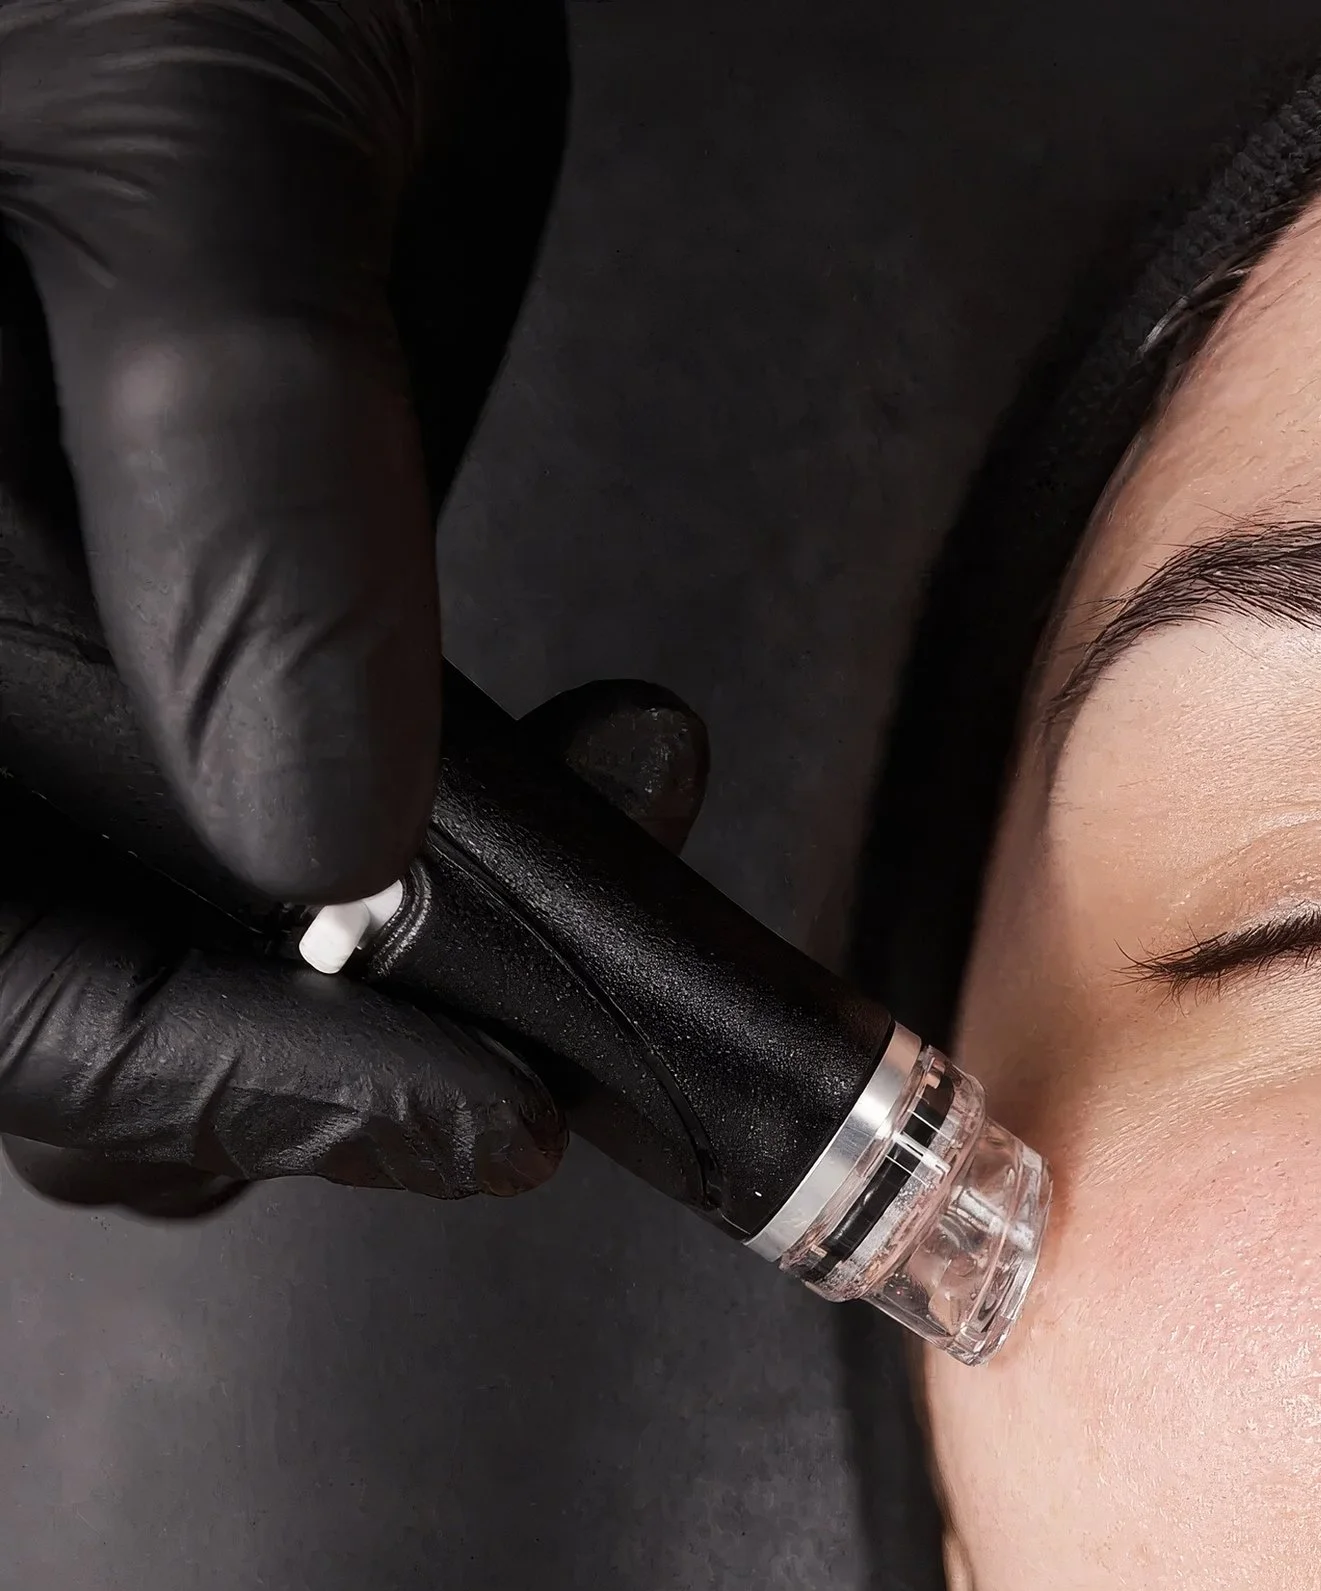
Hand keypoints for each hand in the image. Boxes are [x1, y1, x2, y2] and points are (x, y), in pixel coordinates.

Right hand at [0, 0, 583, 1212]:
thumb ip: (235, 460)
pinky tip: (612, 766)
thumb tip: (320, 836)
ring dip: (427, 967)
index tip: (468, 1100)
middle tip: (553, 1048)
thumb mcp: (185, 129)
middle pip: (70, 987)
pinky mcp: (202, 603)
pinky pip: (296, 817)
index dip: (202, 1075)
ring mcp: (70, 630)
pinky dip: (468, 853)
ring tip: (621, 845)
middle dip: (326, 1050)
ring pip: (192, 937)